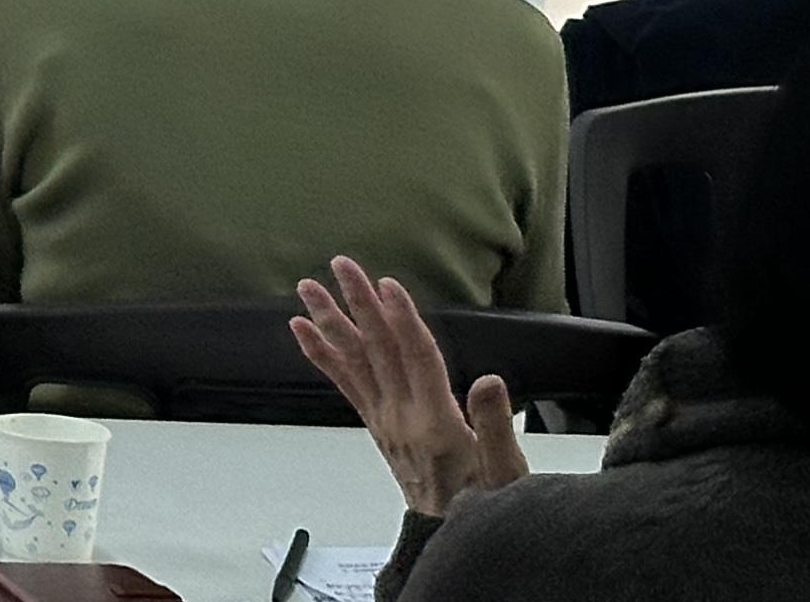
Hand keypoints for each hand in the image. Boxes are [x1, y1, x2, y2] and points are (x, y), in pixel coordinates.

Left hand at [292, 255, 524, 516]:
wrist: (450, 544)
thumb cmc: (483, 508)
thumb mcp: (506, 474)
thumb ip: (496, 426)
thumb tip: (490, 381)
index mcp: (436, 425)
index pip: (417, 361)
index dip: (403, 321)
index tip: (388, 286)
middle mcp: (401, 419)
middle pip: (379, 352)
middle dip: (360, 306)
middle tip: (341, 266)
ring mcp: (384, 422)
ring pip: (355, 362)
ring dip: (331, 323)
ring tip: (308, 289)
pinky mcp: (377, 426)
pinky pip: (345, 384)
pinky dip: (323, 355)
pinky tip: (303, 331)